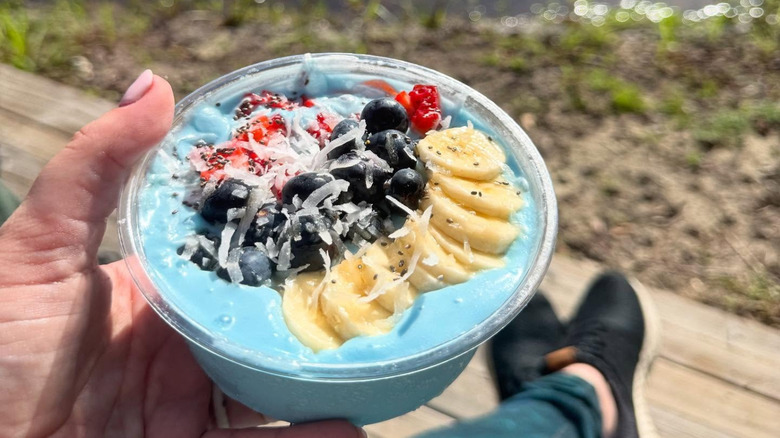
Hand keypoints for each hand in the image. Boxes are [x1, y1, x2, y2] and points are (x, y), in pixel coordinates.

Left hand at [0, 71, 363, 437]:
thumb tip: (154, 86)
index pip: (233, 249)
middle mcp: (184, 337)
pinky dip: (311, 435)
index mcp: (159, 284)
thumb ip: (92, 171)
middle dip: (318, 305)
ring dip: (325, 374)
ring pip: (274, 379)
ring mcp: (193, 395)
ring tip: (378, 358)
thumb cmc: (1, 347)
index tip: (337, 206)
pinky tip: (353, 428)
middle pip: (265, 317)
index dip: (281, 229)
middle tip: (378, 286)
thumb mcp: (38, 250)